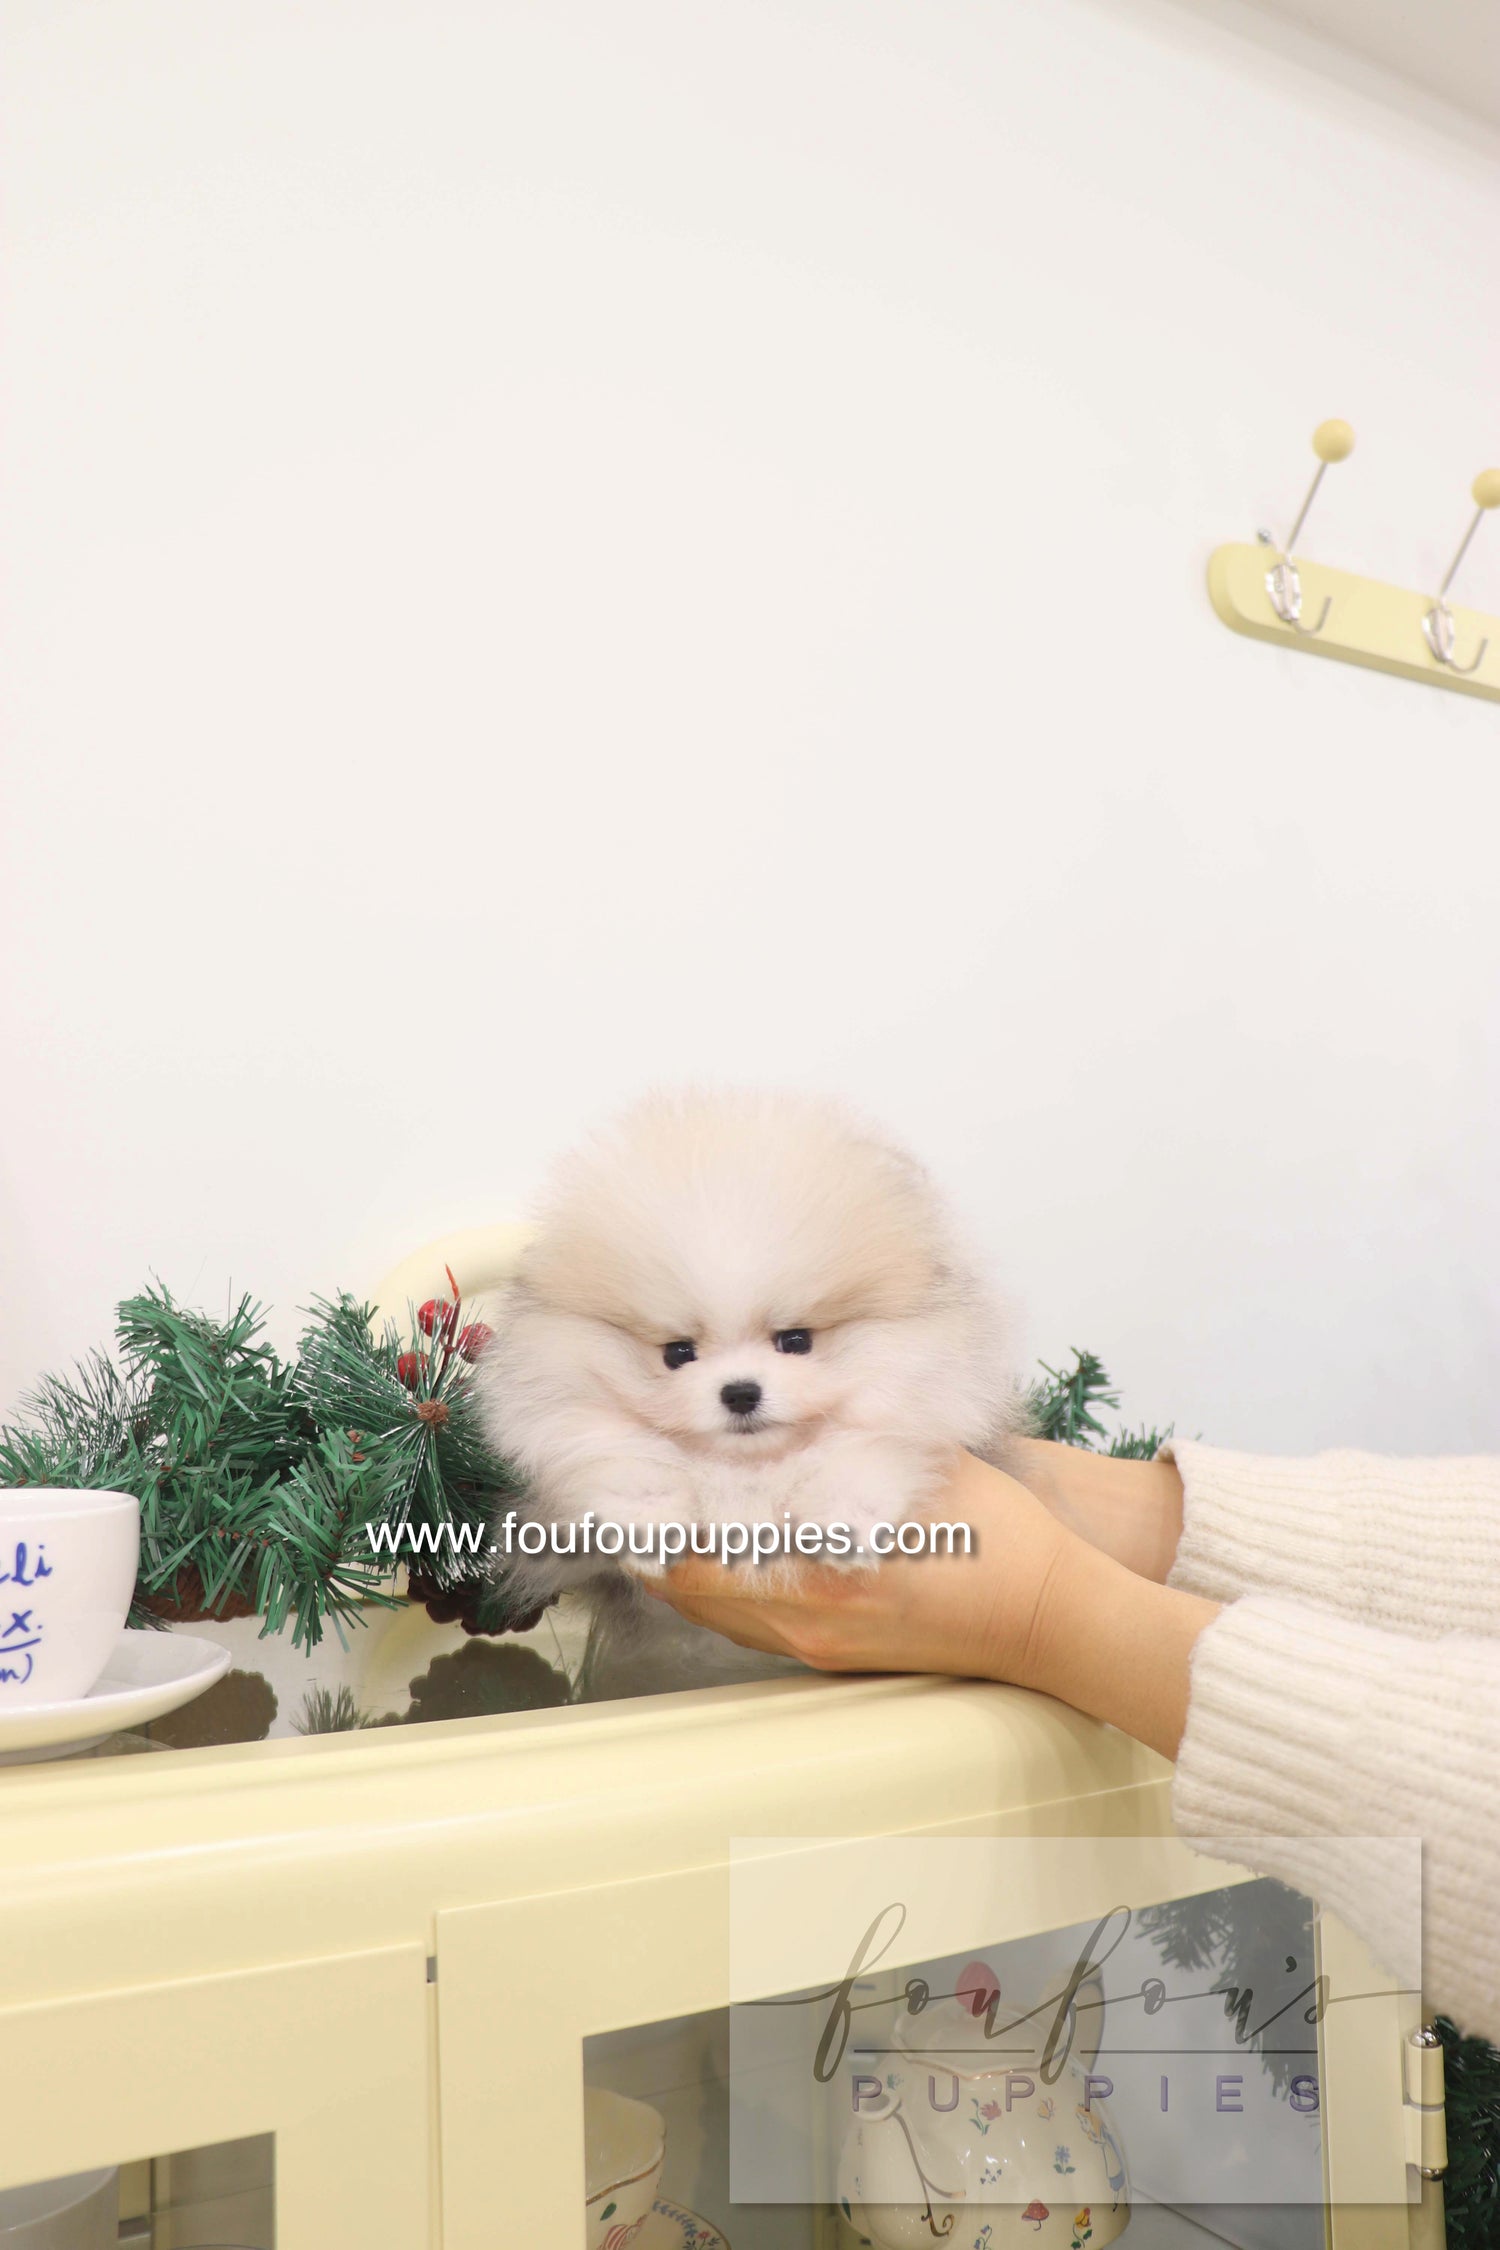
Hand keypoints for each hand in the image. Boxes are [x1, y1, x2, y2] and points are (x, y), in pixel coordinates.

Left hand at [644, 1447, 1218, 1758]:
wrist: (1055, 1618)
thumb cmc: (1005, 1540)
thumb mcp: (929, 1468)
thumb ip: (858, 1440)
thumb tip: (799, 1404)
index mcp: (829, 1572)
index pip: (705, 1562)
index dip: (656, 1527)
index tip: (632, 1489)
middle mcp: (812, 1619)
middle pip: (696, 1594)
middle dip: (660, 1545)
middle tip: (637, 1496)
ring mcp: (821, 1645)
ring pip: (721, 1614)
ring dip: (692, 1567)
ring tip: (669, 1516)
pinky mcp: (835, 1655)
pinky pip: (756, 1624)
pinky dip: (729, 1587)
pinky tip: (731, 1546)